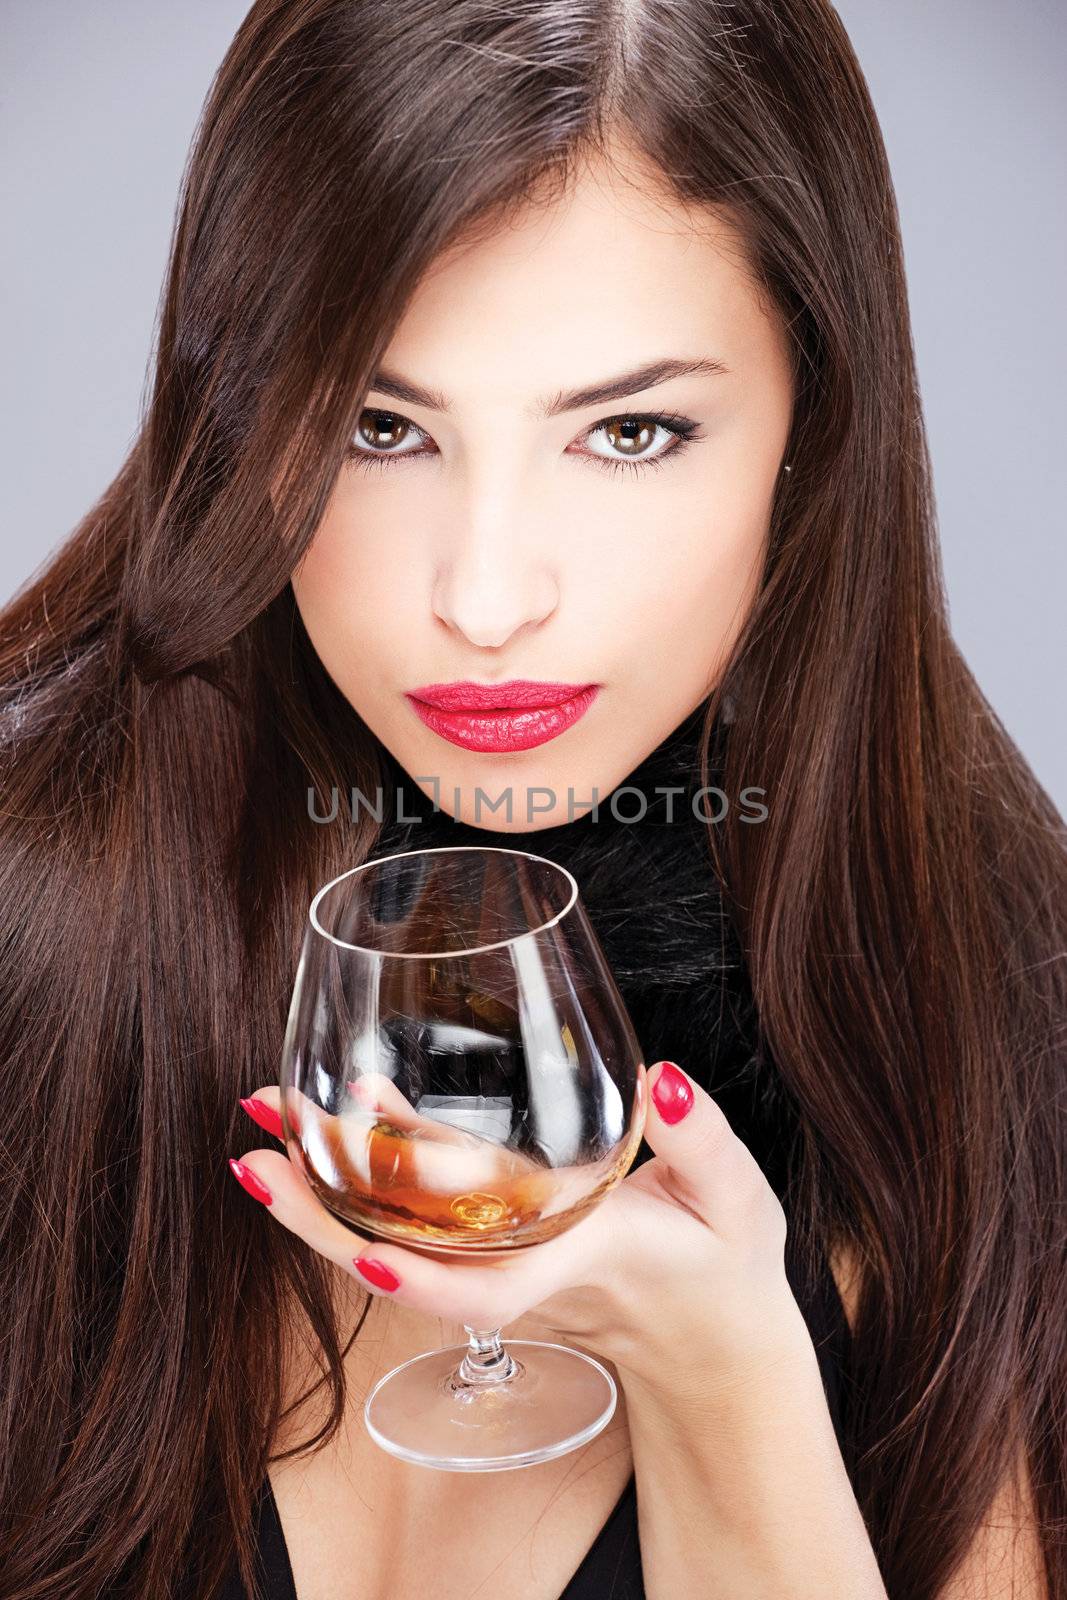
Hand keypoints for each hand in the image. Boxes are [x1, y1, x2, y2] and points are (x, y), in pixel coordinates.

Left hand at [231, 1061, 816, 1407]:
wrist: (710, 1345)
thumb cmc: (726, 1272)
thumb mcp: (739, 1204)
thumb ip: (703, 1141)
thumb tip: (659, 1078)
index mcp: (585, 1259)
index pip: (496, 1287)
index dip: (426, 1278)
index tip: (363, 1259)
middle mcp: (526, 1271)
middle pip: (410, 1264)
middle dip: (326, 1221)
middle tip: (253, 1161)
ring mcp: (503, 1266)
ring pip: (401, 1242)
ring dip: (325, 1195)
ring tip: (261, 1130)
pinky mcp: (497, 1248)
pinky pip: (424, 1218)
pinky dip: (376, 1169)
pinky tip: (344, 1110)